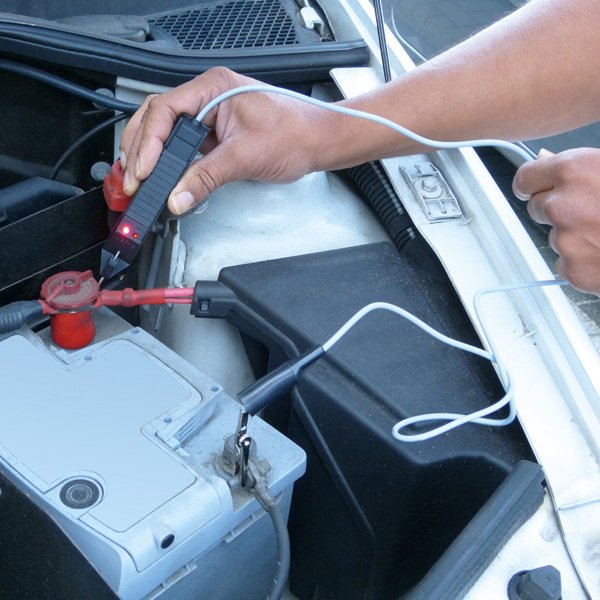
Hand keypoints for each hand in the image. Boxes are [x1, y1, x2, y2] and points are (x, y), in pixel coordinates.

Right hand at [119, 67, 328, 214]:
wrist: (317, 142)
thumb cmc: (294, 135)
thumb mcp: (244, 157)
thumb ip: (206, 178)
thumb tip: (177, 197)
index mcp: (212, 87)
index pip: (165, 110)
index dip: (148, 143)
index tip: (142, 171)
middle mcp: (207, 96)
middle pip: (157, 117)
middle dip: (139, 147)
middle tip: (131, 178)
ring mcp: (209, 114)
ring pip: (165, 130)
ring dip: (148, 153)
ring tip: (137, 177)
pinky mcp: (214, 132)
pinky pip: (181, 144)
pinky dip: (166, 160)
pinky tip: (159, 174)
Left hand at [513, 147, 599, 293]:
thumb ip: (581, 167)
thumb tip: (548, 158)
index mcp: (573, 171)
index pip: (525, 178)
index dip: (534, 185)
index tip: (537, 189)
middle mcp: (561, 205)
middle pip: (538, 209)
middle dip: (558, 211)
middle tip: (592, 212)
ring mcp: (566, 240)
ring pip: (555, 238)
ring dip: (575, 237)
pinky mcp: (573, 270)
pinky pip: (566, 264)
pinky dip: (583, 263)